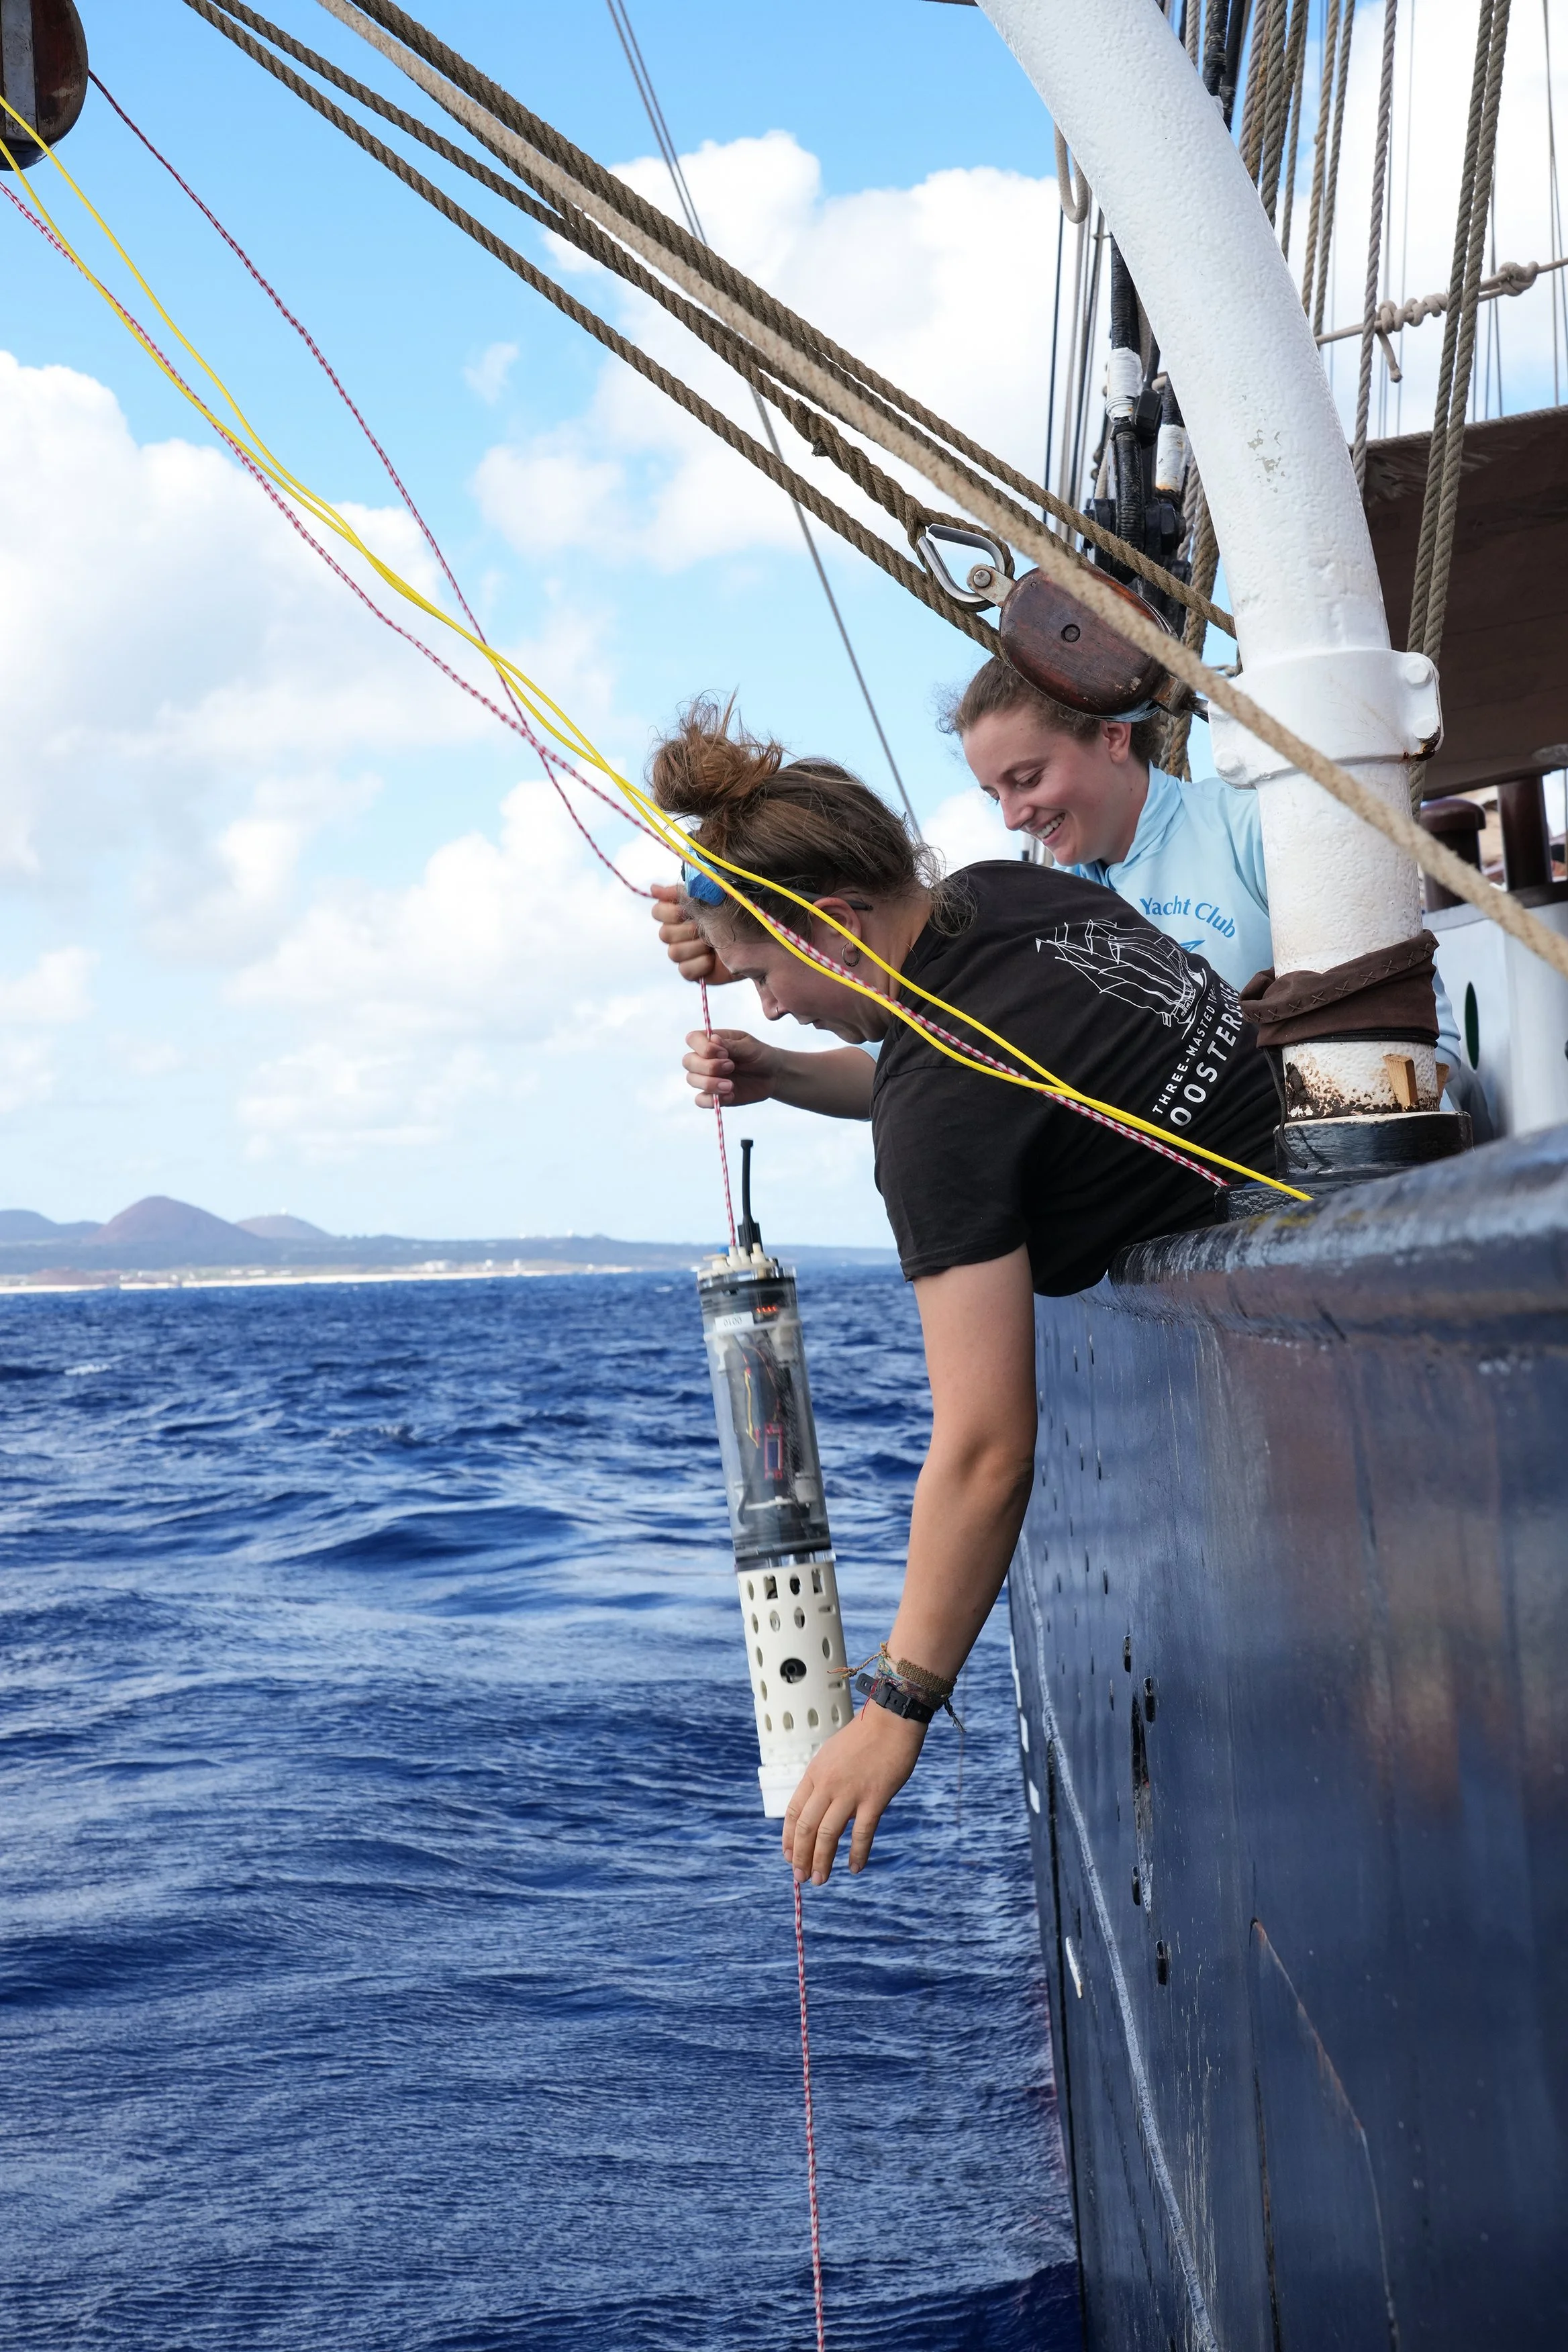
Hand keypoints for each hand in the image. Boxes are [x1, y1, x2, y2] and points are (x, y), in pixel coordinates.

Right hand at [651, 880, 734, 986]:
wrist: (756, 942)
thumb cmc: (733, 917)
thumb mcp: (709, 899)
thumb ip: (682, 892)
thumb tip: (653, 888)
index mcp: (679, 913)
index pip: (657, 911)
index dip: (670, 912)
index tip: (687, 911)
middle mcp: (677, 934)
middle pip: (664, 933)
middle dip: (688, 930)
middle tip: (706, 928)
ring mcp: (684, 954)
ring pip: (673, 953)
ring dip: (696, 947)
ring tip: (714, 944)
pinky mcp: (692, 972)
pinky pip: (684, 970)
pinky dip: (700, 964)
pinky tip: (713, 960)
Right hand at [683, 1027, 780, 1108]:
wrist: (773, 1076)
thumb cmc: (761, 1056)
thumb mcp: (750, 1047)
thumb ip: (732, 1045)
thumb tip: (713, 1039)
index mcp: (712, 1042)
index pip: (693, 1039)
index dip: (703, 1047)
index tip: (724, 1052)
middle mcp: (705, 1059)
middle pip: (688, 1061)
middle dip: (708, 1066)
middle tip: (731, 1066)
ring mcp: (707, 1077)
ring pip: (692, 1080)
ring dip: (710, 1083)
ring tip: (731, 1085)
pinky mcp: (713, 1095)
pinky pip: (700, 1100)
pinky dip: (712, 1100)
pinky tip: (730, 1096)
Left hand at [782, 1700, 925, 1883]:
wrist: (892, 1719)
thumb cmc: (865, 1736)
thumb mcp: (832, 1755)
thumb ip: (824, 1781)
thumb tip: (821, 1809)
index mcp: (815, 1773)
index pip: (793, 1811)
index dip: (788, 1838)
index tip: (788, 1856)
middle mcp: (827, 1784)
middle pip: (806, 1828)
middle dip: (801, 1856)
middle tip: (801, 1877)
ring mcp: (850, 1792)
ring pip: (827, 1835)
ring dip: (822, 1861)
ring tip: (821, 1879)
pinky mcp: (874, 1798)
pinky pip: (862, 1833)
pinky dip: (857, 1854)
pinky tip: (855, 1868)